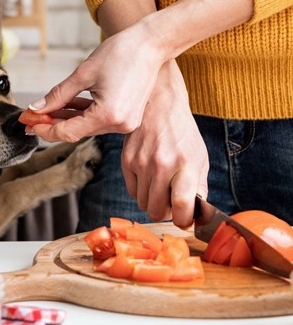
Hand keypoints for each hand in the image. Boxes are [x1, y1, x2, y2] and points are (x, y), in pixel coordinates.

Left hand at [29, 21, 167, 142]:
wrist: (151, 43)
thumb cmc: (121, 53)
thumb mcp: (83, 74)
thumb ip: (58, 95)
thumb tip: (37, 108)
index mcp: (108, 115)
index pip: (68, 132)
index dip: (45, 129)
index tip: (28, 123)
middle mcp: (119, 124)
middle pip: (77, 131)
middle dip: (52, 124)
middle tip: (31, 118)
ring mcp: (126, 122)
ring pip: (86, 126)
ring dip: (66, 119)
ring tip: (45, 111)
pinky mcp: (128, 116)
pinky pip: (98, 120)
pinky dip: (82, 114)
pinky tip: (65, 107)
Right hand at [121, 60, 208, 227]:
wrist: (158, 104)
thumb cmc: (182, 132)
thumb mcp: (199, 157)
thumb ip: (199, 186)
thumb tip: (195, 213)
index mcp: (186, 165)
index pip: (182, 206)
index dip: (184, 220)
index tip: (185, 219)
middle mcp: (161, 166)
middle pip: (157, 211)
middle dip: (166, 213)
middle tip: (172, 203)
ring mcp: (141, 163)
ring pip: (143, 204)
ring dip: (152, 202)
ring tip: (161, 189)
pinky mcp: (126, 160)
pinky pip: (132, 191)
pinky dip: (141, 191)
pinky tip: (149, 178)